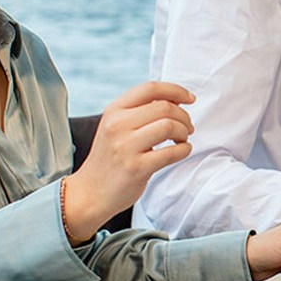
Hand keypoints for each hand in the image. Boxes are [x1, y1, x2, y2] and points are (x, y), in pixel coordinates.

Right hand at [62, 81, 194, 238]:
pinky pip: (171, 152)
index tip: (190, 99)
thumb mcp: (116, 127)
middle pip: (164, 107)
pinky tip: (181, 151)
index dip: (176, 90)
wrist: (89, 192)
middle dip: (184, 116)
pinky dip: (184, 150)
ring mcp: (125, 147)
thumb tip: (176, 100)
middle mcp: (117, 125)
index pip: (150, 88)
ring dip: (184, 132)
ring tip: (182, 140)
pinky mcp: (136, 168)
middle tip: (187, 128)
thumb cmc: (110, 158)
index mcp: (114, 110)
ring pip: (169, 126)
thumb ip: (139, 112)